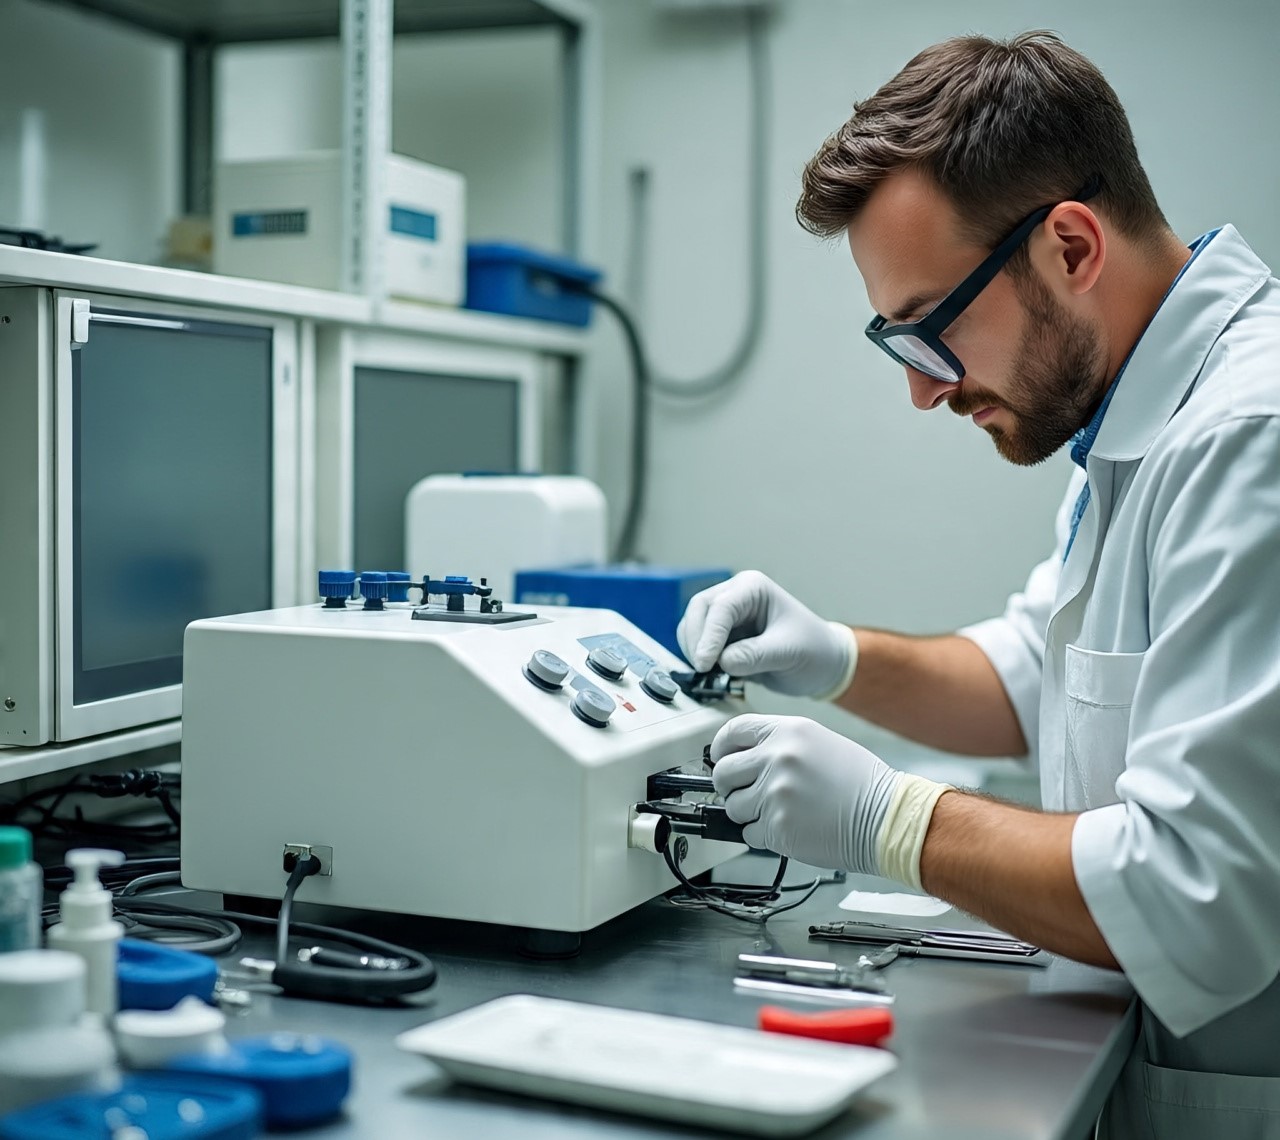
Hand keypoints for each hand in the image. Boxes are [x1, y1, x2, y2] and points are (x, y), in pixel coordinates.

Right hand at [676, 571, 855, 698]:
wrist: (823, 665)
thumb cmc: (814, 650)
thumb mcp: (788, 652)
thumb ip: (754, 655)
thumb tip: (723, 661)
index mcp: (753, 588)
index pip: (721, 607)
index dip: (709, 635)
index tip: (705, 663)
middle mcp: (736, 596)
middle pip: (698, 611)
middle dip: (697, 640)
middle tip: (703, 670)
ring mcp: (727, 616)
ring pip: (692, 627)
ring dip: (695, 650)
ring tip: (711, 674)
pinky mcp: (723, 636)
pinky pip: (698, 643)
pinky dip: (699, 659)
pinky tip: (713, 675)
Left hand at [710, 715, 900, 873]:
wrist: (887, 817)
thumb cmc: (860, 783)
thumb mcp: (819, 743)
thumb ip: (778, 745)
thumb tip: (742, 756)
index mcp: (788, 732)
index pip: (733, 732)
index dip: (721, 748)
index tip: (719, 758)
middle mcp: (778, 758)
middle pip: (723, 772)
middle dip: (730, 786)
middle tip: (746, 792)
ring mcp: (775, 793)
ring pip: (733, 806)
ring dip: (749, 813)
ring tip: (780, 811)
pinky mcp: (777, 826)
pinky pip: (749, 833)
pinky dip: (763, 835)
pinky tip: (790, 827)